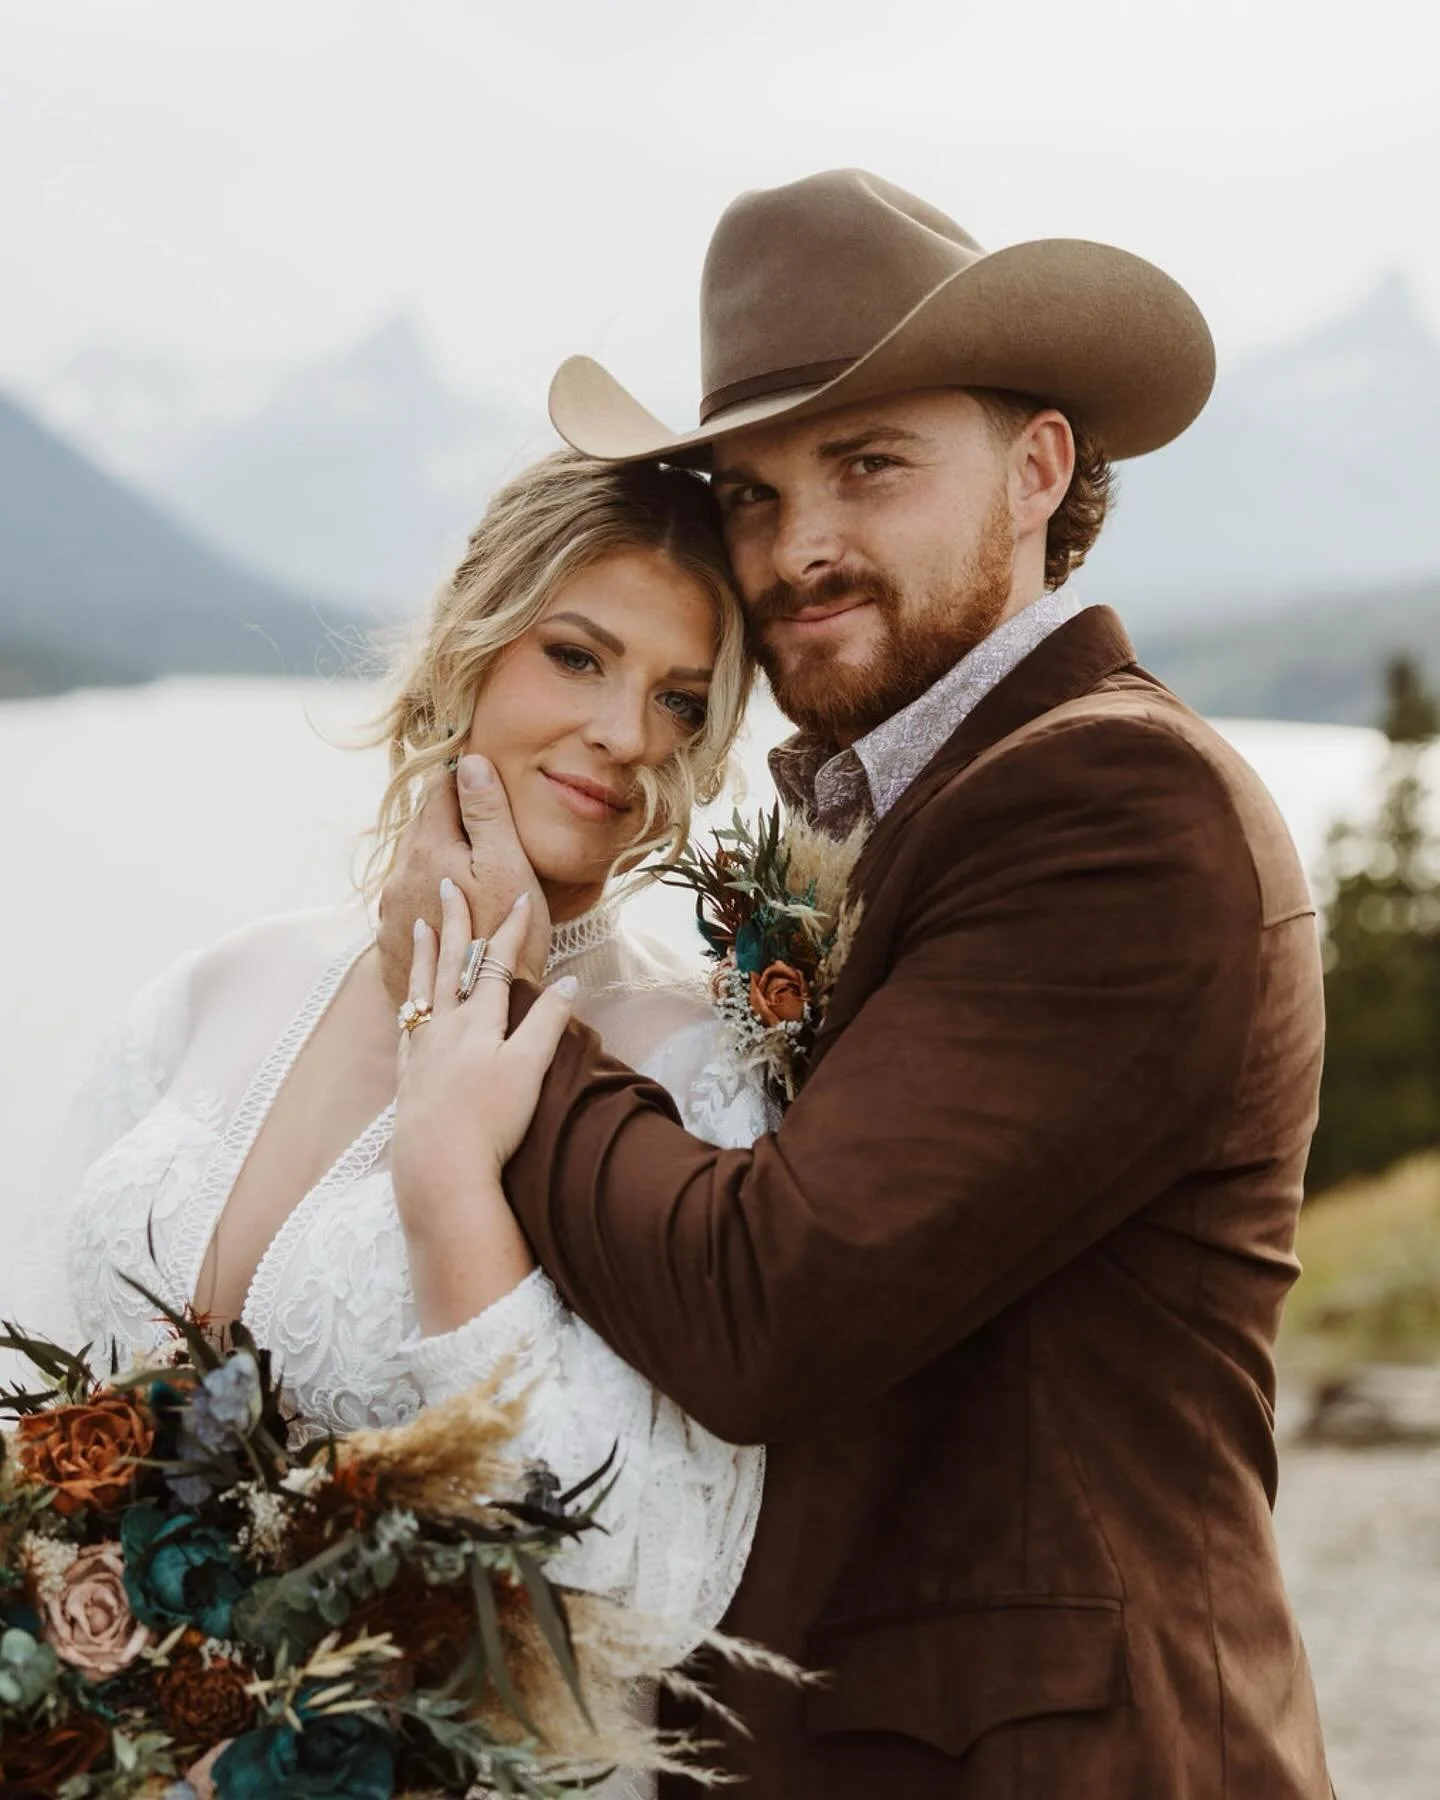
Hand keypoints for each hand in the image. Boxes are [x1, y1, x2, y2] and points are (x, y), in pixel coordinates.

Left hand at [375, 755, 550, 1006]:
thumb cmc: (504, 941)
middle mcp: (399, 876)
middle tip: (477, 813)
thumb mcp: (507, 869)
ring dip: (434, 859)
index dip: (463, 777)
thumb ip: (487, 814)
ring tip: (462, 862)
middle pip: (421, 828)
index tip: (480, 774)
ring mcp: (390, 915)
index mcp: (428, 850)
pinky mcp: (388, 949)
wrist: (472, 1026)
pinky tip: (442, 910)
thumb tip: (470, 761)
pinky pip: (405, 907)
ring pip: (410, 868)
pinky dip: (424, 899)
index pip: (440, 790)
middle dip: (447, 817)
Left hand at [391, 878, 577, 1243]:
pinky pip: (407, 1022)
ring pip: (423, 987)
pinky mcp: (409, 1074)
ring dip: (425, 953)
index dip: (511, 929)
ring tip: (420, 924)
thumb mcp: (529, 1068)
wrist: (438, 1167)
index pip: (498, 962)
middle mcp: (445, 1026)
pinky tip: (410, 1000)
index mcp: (478, 1020)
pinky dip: (410, 999)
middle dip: (454, 922)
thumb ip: (548, 1023)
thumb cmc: (490, 1121)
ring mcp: (423, 1048)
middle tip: (448, 884)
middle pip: (451, 963)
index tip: (521, 898)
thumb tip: (569, 981)